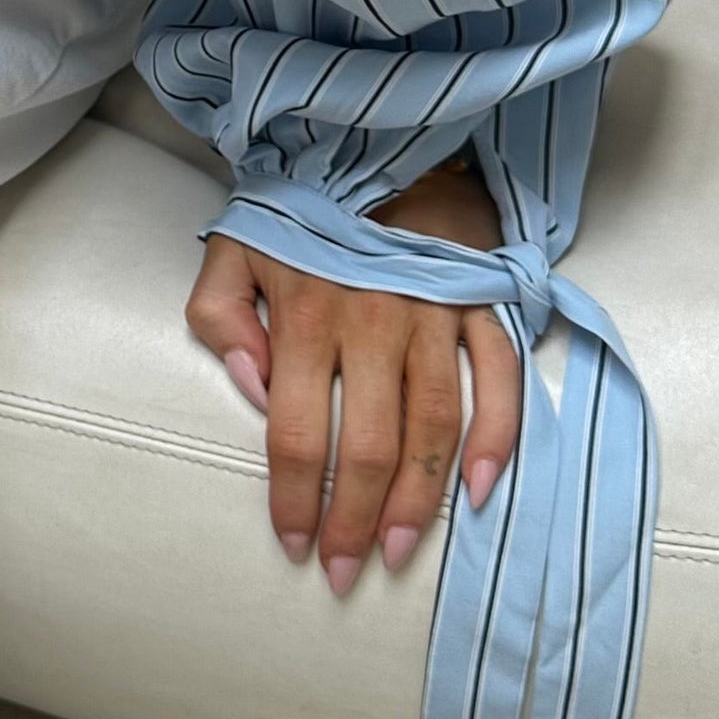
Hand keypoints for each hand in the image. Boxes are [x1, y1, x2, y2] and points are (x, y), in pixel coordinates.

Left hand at [184, 161, 520, 594]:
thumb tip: (251, 390)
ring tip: (401, 552)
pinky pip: (498, 381)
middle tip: (344, 573)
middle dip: (354, 521)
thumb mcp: (231, 250)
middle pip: (371, 447)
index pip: (298, 433)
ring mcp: (432, 314)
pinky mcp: (478, 303)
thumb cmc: (298, 211)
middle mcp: (373, 322)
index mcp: (304, 315)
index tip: (294, 544)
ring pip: (434, 429)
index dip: (296, 499)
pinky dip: (497, 440)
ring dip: (421, 501)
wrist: (375, 145)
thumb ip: (219, 319)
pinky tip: (482, 492)